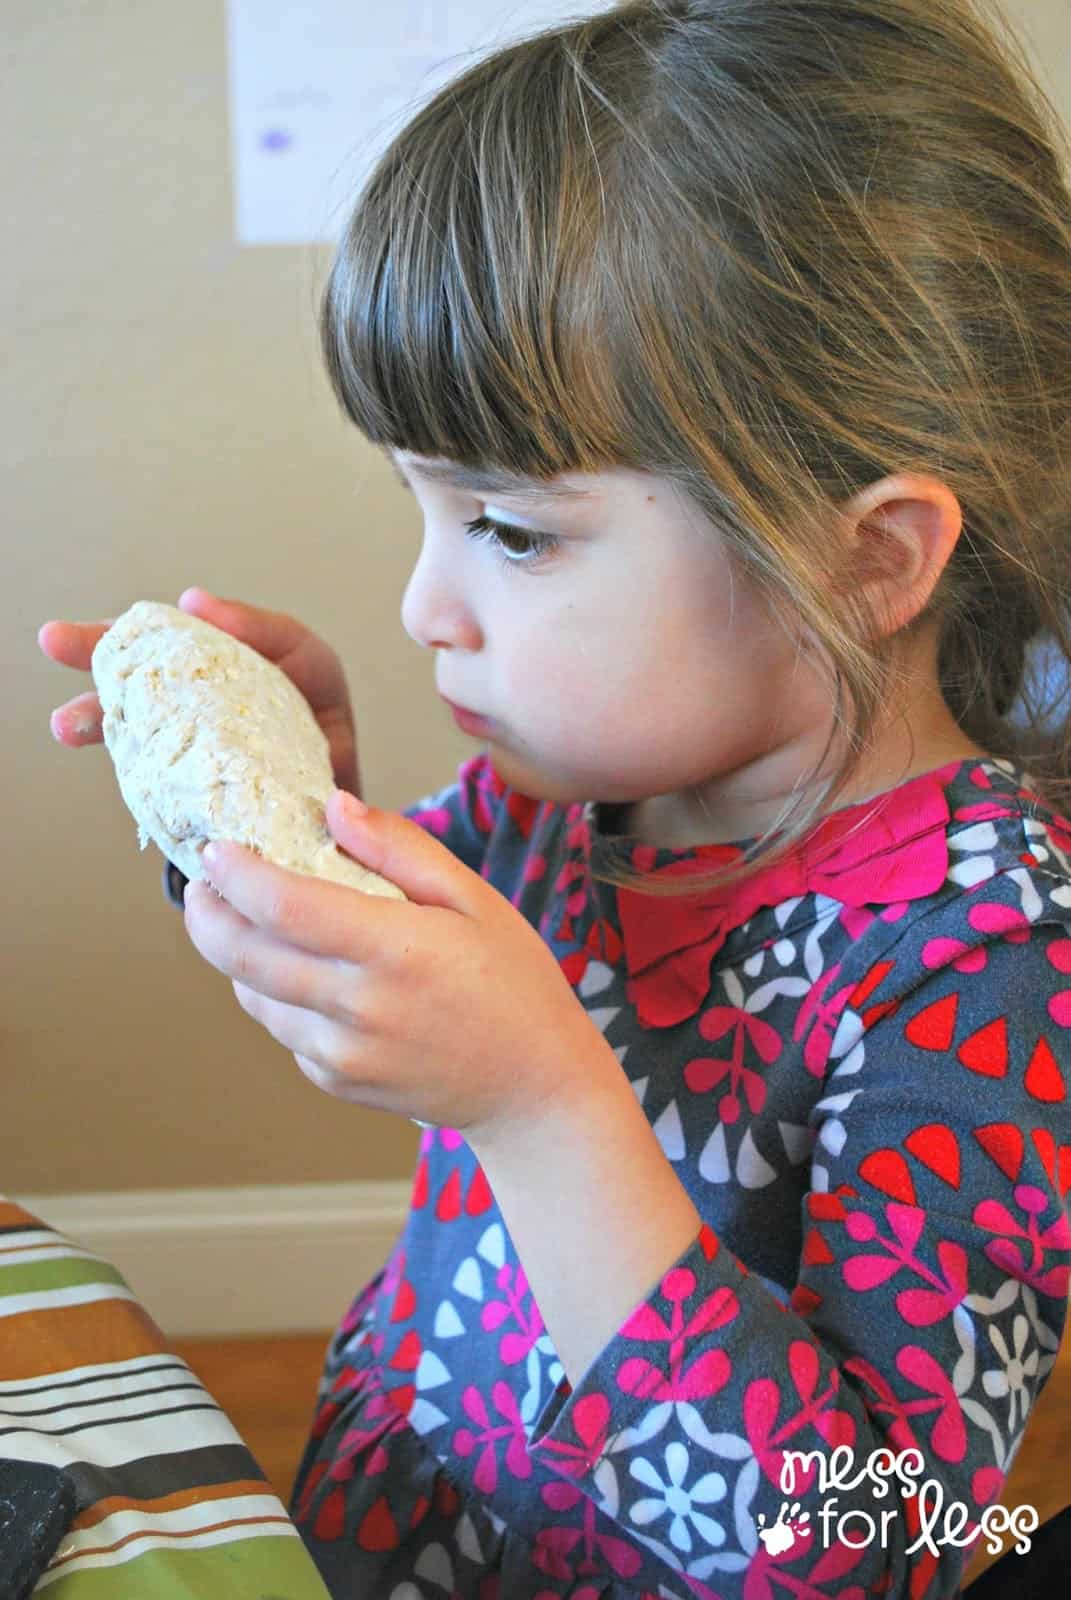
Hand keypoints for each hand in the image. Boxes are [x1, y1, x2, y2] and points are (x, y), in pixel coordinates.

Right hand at [38, 588, 362, 796]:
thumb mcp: (306, 659)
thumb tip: (194, 599)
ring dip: (96, 720)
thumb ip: (262, 628)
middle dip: (93, 661)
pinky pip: (158, 780)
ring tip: (68, 723)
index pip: (148, 643)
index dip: (111, 636)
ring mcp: (181, 752)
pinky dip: (137, 774)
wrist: (335, 801)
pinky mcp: (190, 797)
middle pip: (128, 680)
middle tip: (54, 645)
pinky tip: (120, 767)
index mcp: (205, 669)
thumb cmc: (319, 723)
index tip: (76, 635)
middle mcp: (184, 707)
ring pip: (131, 729)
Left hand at [181, 789, 618, 1141]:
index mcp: (393, 949)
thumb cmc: (513, 983)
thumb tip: (334, 806)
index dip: (235, 873)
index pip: (282, 904)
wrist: (534, 1087)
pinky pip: (283, 1031)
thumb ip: (400, 848)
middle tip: (203, 883)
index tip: (217, 848)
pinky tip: (310, 976)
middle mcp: (358, 1007)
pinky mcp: (337, 1081)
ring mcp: (342, 1054)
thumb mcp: (474, 898)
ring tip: (253, 922)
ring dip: (237, 955)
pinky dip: (279, 997)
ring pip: (253, 996)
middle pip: (243, 955)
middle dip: (208, 913)